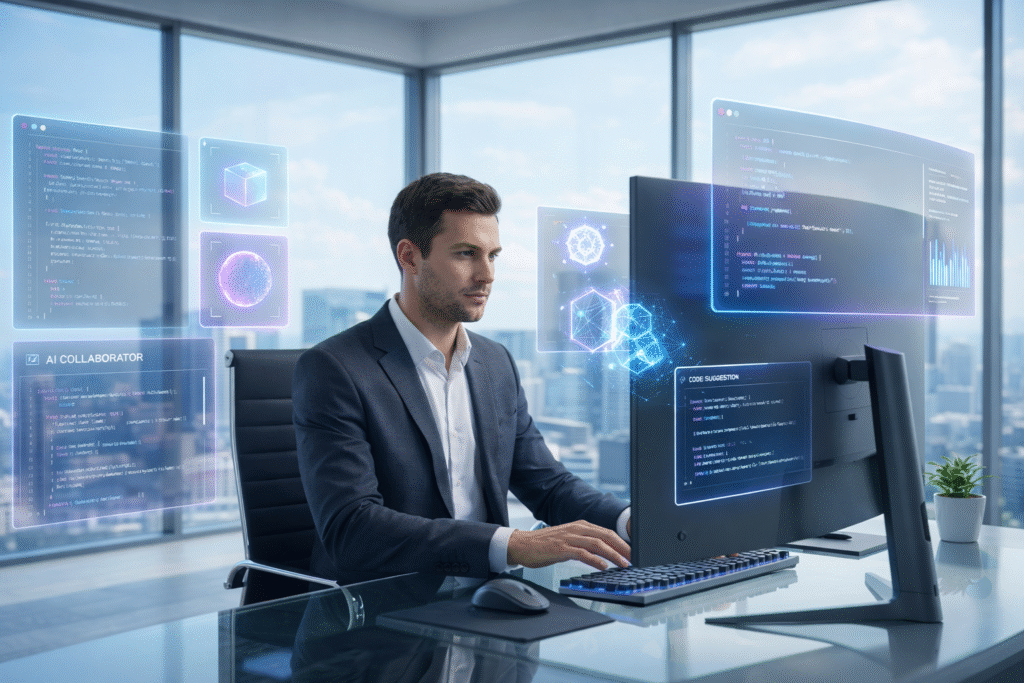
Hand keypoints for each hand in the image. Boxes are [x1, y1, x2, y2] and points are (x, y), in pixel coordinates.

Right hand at [507, 520, 630, 570]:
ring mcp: (569, 538)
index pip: (607, 532)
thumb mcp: (568, 540)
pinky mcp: (561, 548)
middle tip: (634, 559)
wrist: (522, 545)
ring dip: (613, 555)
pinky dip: (595, 560)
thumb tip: (604, 554)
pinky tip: (604, 567)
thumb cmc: (545, 545)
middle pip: (606, 536)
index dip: (622, 542)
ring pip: (597, 544)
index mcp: (580, 526)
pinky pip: (582, 553)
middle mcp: (577, 529)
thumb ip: (584, 544)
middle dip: (622, 548)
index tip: (633, 553)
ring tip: (624, 564)